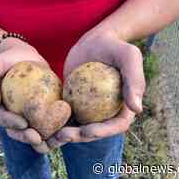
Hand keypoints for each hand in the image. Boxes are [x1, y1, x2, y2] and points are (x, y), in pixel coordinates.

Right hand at [0, 39, 50, 152]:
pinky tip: (65, 129)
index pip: (4, 119)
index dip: (12, 124)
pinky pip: (49, 122)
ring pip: (34, 132)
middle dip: (26, 138)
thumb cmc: (5, 60)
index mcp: (0, 109)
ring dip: (43, 139)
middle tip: (37, 138)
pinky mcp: (42, 112)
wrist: (23, 55)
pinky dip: (56, 128)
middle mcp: (13, 115)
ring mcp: (27, 115)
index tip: (23, 123)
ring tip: (52, 140)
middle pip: (18, 131)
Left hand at [47, 32, 145, 148]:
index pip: (116, 125)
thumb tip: (137, 109)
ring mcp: (89, 109)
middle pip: (94, 130)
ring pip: (77, 125)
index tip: (86, 131)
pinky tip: (41, 121)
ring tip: (50, 133)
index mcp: (123, 106)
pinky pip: (64, 113)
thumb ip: (135, 80)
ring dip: (65, 132)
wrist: (95, 41)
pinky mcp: (74, 103)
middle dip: (79, 137)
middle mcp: (107, 111)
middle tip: (62, 135)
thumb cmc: (115, 46)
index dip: (102, 132)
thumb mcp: (129, 57)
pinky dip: (55, 119)